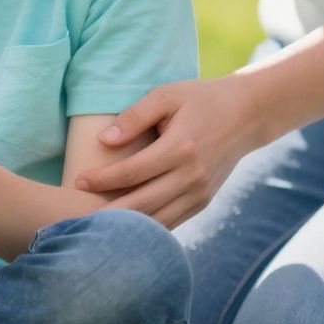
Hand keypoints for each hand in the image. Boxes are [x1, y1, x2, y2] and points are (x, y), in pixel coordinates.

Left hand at [75, 76, 266, 226]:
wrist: (246, 115)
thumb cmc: (200, 99)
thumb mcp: (166, 95)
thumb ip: (134, 116)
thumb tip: (104, 140)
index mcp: (181, 148)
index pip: (132, 172)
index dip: (102, 179)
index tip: (78, 181)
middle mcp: (192, 176)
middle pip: (142, 203)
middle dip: (106, 211)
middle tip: (77, 213)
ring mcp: (200, 193)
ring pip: (157, 220)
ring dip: (125, 226)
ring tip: (95, 226)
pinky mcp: (203, 202)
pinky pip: (171, 222)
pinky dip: (147, 227)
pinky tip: (123, 227)